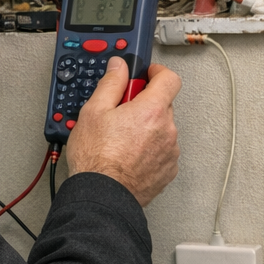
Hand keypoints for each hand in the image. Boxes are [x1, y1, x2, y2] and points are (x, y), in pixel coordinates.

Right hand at [64, 58, 180, 206]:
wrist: (103, 196)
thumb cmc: (97, 159)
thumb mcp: (93, 111)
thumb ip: (111, 83)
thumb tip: (119, 67)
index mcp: (152, 110)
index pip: (169, 78)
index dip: (157, 72)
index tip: (146, 74)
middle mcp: (167, 130)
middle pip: (163, 104)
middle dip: (145, 103)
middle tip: (122, 111)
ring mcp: (169, 152)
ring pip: (162, 129)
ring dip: (148, 127)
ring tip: (121, 138)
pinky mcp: (167, 170)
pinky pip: (162, 150)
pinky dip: (150, 148)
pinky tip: (129, 154)